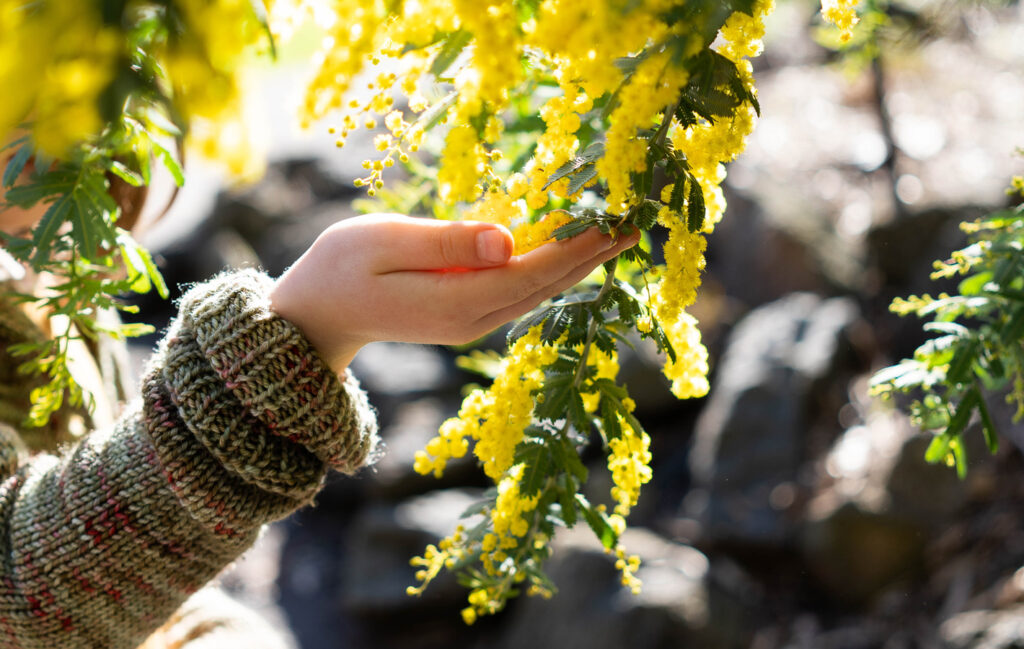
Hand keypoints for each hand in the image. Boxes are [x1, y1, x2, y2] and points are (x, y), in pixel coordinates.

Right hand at [269, 213, 638, 372]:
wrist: (317, 314)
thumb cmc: (340, 268)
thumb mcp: (382, 243)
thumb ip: (446, 243)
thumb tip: (507, 240)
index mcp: (454, 303)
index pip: (530, 273)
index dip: (574, 248)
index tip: (613, 221)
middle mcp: (473, 320)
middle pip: (545, 286)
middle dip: (592, 255)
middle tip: (636, 222)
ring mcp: (472, 322)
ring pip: (538, 291)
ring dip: (579, 263)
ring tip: (617, 234)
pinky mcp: (467, 314)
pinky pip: (521, 291)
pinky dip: (552, 269)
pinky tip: (572, 251)